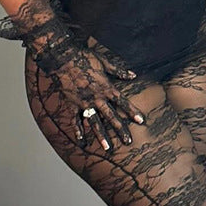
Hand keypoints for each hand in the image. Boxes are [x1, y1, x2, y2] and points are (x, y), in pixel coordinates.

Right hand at [49, 36, 145, 151]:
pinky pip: (75, 120)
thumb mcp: (104, 62)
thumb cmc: (85, 57)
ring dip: (101, 135)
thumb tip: (133, 75)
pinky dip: (78, 130)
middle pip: (111, 116)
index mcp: (106, 88)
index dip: (132, 111)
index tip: (141, 121)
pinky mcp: (72, 104)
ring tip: (107, 147)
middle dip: (120, 129)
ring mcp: (84, 102)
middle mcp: (97, 98)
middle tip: (128, 141)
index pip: (122, 102)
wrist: (63, 58)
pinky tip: (81, 141)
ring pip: (94, 122)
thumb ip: (119, 71)